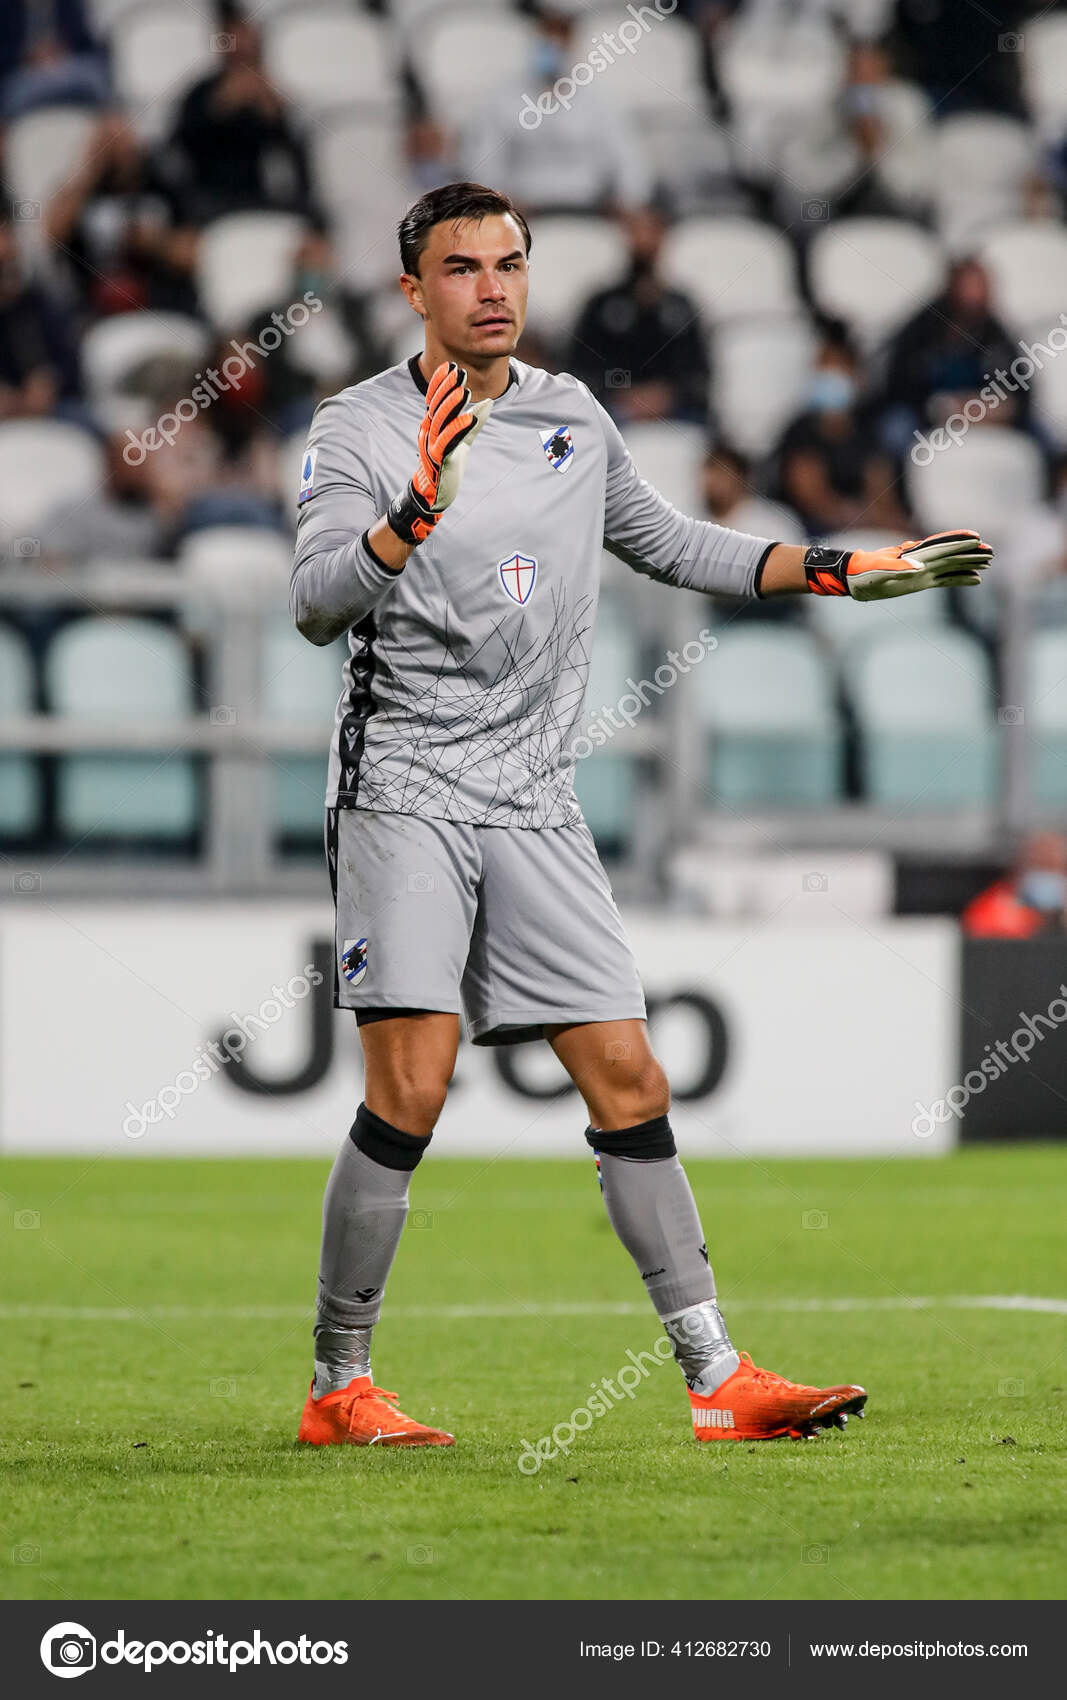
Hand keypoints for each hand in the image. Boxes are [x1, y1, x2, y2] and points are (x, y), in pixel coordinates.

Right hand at [387, 362, 492, 544]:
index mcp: (431, 426)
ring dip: (452, 405)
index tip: (450, 366)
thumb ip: (474, 420)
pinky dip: (458, 429)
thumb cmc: (447, 464)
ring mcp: (431, 446)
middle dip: (447, 388)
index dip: (440, 383)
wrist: (435, 494)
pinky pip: (446, 442)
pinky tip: (469, 418)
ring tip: (465, 390)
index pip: (433, 399)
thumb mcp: (462, 439)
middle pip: (436, 406)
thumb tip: (489, 402)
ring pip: (440, 421)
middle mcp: (427, 432)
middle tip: (459, 372)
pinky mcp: (439, 460)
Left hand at [804, 530, 992, 599]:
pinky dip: (960, 578)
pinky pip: (945, 578)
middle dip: (970, 552)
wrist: (854, 579)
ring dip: (969, 563)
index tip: (977, 538)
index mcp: (914, 556)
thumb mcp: (878, 571)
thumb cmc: (864, 573)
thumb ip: (897, 568)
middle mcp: (922, 561)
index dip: (958, 541)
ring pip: (952, 565)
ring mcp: (923, 570)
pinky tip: (974, 579)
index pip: (941, 547)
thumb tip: (919, 568)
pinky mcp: (920, 581)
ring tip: (988, 562)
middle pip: (951, 554)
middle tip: (991, 552)